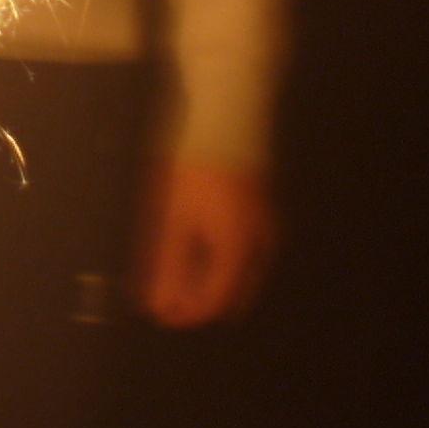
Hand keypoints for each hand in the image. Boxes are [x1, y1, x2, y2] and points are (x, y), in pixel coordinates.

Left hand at [132, 157, 277, 328]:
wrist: (226, 113)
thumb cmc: (195, 165)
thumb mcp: (173, 217)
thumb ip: (168, 264)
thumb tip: (160, 304)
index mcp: (237, 247)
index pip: (214, 301)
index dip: (187, 313)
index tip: (162, 314)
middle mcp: (260, 242)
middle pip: (232, 290)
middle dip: (199, 298)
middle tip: (168, 296)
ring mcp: (268, 224)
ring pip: (242, 271)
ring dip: (211, 279)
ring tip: (178, 272)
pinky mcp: (265, 208)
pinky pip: (248, 250)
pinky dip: (224, 259)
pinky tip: (201, 247)